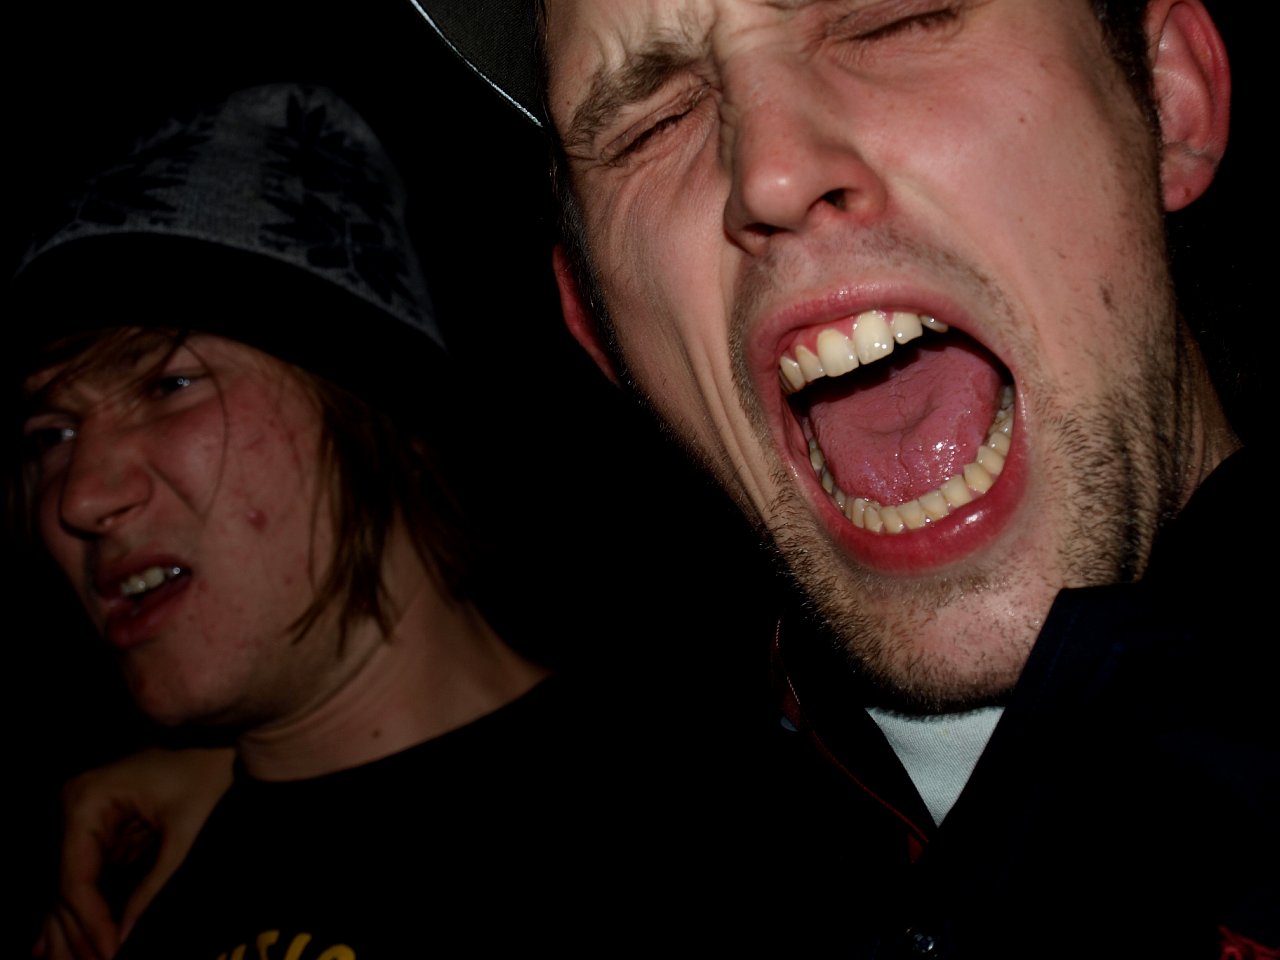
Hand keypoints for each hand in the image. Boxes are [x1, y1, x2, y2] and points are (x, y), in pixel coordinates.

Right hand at [33, 747, 233, 959]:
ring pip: (72, 887)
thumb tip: (124, 939)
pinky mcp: (101, 828)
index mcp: (87, 801)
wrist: (227, 741)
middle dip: (81, 933)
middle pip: (67, 887)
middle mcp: (74, 807)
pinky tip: (65, 949)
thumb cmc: (209, 776)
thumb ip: (154, 887)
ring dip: (78, 929)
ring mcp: (84, 818)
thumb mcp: (186, 834)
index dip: (90, 924)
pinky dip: (88, 909)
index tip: (109, 956)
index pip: (76, 879)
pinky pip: (87, 876)